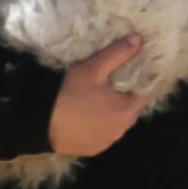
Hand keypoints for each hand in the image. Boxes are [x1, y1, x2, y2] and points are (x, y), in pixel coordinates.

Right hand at [48, 35, 147, 156]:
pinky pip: (103, 133)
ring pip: (117, 121)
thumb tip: (138, 39)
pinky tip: (87, 114)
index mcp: (128, 110)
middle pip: (131, 107)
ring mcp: (108, 141)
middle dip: (125, 94)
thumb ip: (117, 54)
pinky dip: (100, 124)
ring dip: (112, 110)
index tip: (131, 67)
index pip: (145, 91)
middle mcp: (122, 129)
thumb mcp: (93, 69)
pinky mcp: (94, 149)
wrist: (42, 125)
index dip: (140, 78)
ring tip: (98, 97)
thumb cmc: (71, 95)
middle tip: (112, 79)